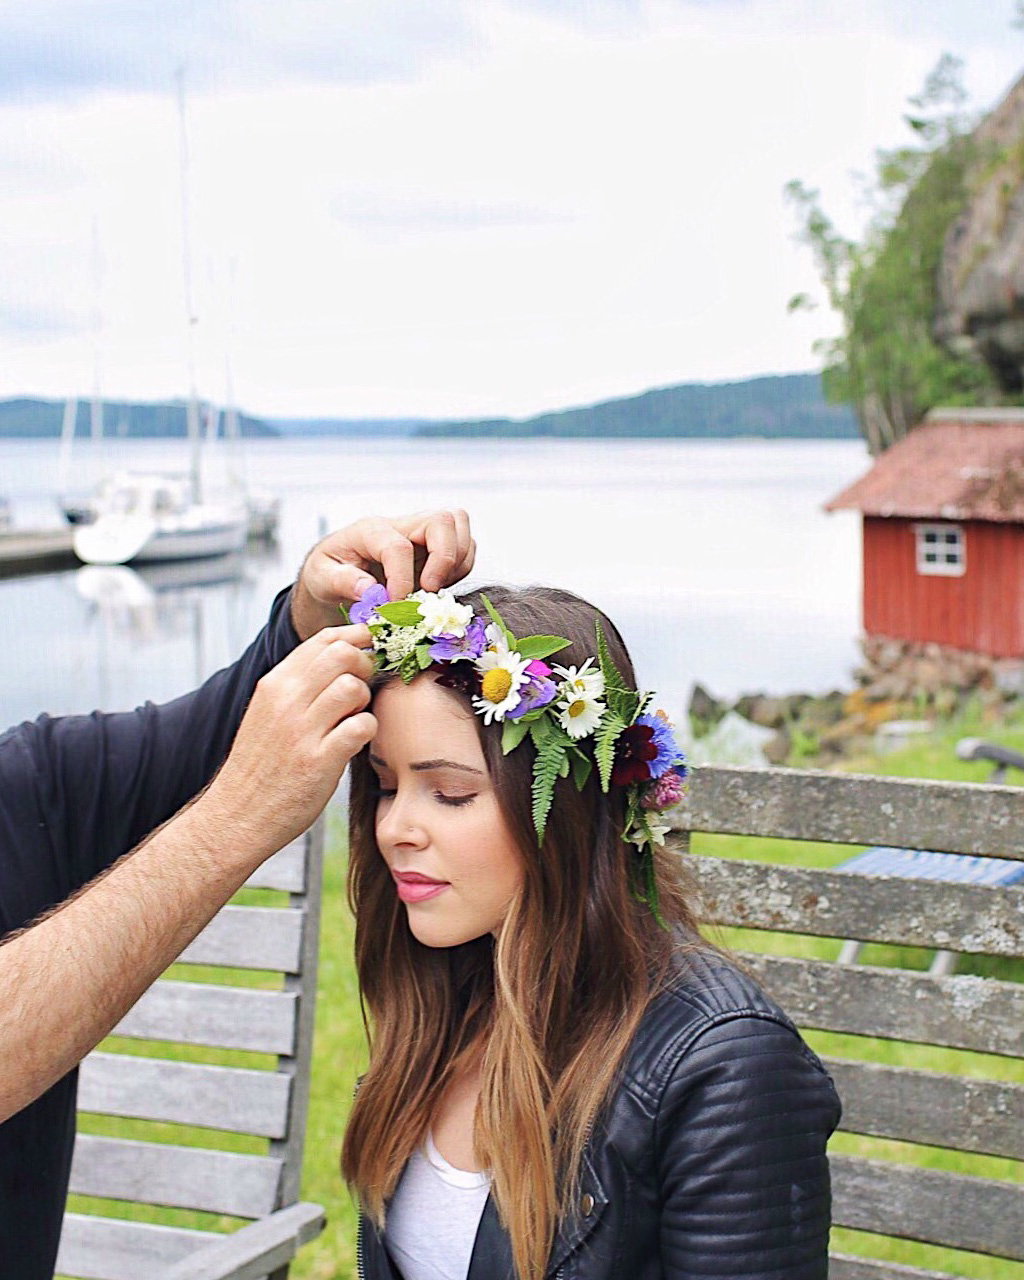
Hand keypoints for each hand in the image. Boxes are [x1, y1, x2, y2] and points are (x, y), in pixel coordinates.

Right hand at [197, 625, 375, 856]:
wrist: (238, 816)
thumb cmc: (261, 765)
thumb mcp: (269, 713)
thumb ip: (299, 686)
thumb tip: (343, 658)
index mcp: (274, 685)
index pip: (323, 640)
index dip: (355, 639)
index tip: (368, 650)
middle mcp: (286, 702)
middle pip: (342, 654)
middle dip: (365, 666)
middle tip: (363, 688)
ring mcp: (301, 731)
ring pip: (353, 687)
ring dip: (365, 701)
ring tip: (354, 717)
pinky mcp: (319, 762)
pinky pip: (361, 726)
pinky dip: (367, 730)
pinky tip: (355, 741)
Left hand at [291, 509, 474, 638]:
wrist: (335, 574)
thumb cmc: (328, 573)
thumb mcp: (321, 578)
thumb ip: (343, 582)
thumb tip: (371, 590)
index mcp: (370, 530)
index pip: (397, 546)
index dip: (401, 578)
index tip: (395, 603)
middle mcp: (401, 525)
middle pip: (442, 520)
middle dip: (444, 558)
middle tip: (428, 591)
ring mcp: (421, 534)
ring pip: (460, 528)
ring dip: (456, 563)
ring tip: (431, 590)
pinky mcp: (435, 547)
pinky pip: (465, 548)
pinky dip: (459, 569)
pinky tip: (436, 588)